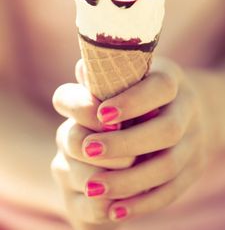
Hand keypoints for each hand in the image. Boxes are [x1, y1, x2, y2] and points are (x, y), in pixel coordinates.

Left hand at [52, 56, 210, 226]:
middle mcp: (188, 109)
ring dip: (129, 180)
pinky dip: (143, 202)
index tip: (101, 115)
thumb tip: (82, 76)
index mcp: (172, 80)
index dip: (133, 101)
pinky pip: (172, 190)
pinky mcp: (193, 167)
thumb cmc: (143, 89)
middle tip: (87, 150)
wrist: (183, 108)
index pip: (160, 87)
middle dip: (126, 143)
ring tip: (93, 187)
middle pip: (167, 130)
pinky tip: (115, 209)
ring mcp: (195, 140)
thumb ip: (105, 77)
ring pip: (168, 166)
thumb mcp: (130, 74)